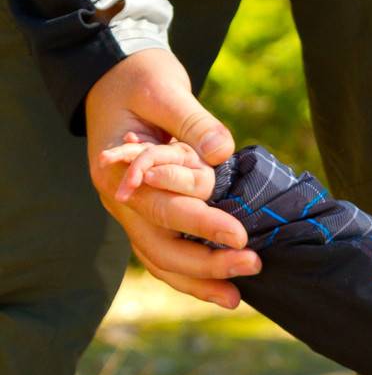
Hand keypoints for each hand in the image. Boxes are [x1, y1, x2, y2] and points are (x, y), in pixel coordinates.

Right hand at [85, 49, 258, 308]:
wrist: (116, 77)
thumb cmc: (141, 79)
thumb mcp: (165, 88)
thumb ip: (192, 121)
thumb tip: (220, 153)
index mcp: (117, 171)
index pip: (162, 207)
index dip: (201, 223)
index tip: (240, 234)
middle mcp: (119, 200)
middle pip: (158, 246)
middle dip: (206, 262)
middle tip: (253, 263)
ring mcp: (130, 213)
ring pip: (158, 260)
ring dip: (197, 281)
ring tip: (236, 298)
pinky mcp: (146, 217)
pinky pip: (164, 255)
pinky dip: (190, 276)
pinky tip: (221, 289)